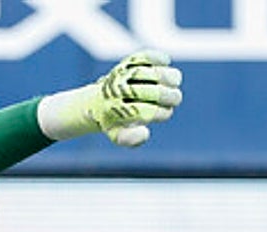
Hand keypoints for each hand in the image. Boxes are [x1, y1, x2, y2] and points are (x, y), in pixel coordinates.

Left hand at [37, 50, 182, 147]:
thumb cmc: (112, 121)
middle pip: (156, 93)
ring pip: (155, 73)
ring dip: (170, 78)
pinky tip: (164, 63)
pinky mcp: (127, 62)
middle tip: (172, 99)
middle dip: (169, 97)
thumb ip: (130, 139)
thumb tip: (145, 132)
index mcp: (117, 111)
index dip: (161, 113)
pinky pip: (146, 56)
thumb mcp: (117, 135)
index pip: (148, 112)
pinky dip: (158, 58)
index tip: (162, 114)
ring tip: (173, 83)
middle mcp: (119, 92)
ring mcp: (123, 75)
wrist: (93, 102)